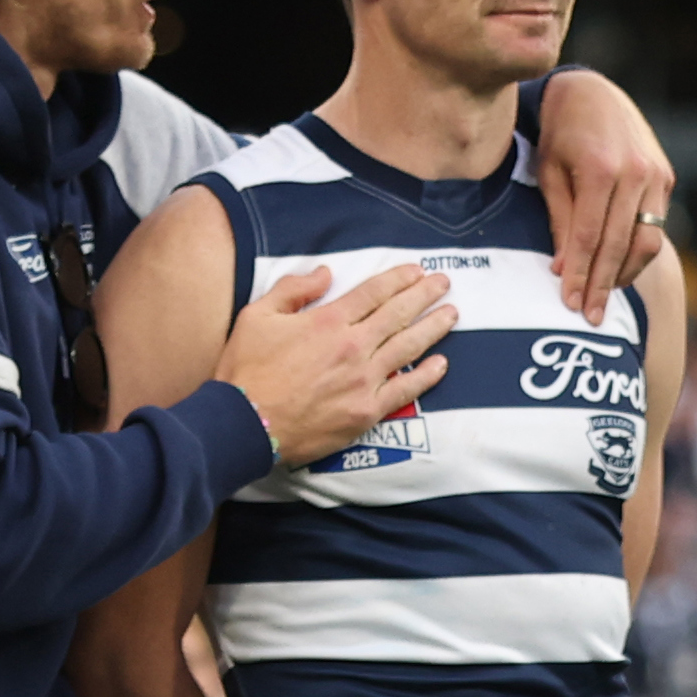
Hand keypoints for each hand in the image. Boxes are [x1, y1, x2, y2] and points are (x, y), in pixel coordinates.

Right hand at [214, 258, 452, 462]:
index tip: (417, 271)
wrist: (244, 425)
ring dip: (433, 327)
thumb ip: (293, 289)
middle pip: (398, 314)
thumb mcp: (257, 316)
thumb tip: (324, 273)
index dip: (399, 278)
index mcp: (329, 321)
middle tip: (443, 282)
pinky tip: (442, 364)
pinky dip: (427, 376)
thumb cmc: (246, 371)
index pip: (374, 292)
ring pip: (408, 347)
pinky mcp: (365, 412)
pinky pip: (405, 391)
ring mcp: (363, 381)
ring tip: (452, 314)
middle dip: (425, 294)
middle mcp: (353, 347)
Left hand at [529, 69, 678, 309]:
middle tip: (590, 316)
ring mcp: (656, 175)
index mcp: (601, 169)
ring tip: (603, 295)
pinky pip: (655, 225)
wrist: (593, 93)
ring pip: (646, 240)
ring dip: (624, 272)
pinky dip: (637, 251)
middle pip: (619, 244)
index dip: (579, 273)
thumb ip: (560, 220)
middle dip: (602, 284)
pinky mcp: (666, 177)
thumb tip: (562, 268)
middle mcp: (635, 173)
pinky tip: (618, 267)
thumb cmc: (561, 135)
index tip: (569, 303)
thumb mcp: (549, 172)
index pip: (588, 236)